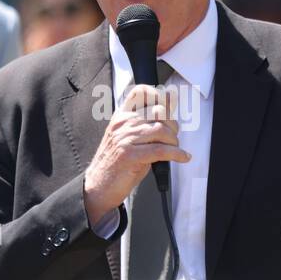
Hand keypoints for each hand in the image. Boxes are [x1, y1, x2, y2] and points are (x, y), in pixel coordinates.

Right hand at [83, 84, 190, 226]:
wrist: (98, 186)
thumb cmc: (116, 163)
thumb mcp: (129, 137)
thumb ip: (147, 122)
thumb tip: (170, 104)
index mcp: (121, 117)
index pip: (140, 93)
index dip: (159, 94)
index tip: (170, 104)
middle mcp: (123, 124)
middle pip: (158, 112)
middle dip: (173, 125)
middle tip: (173, 137)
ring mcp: (124, 139)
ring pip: (161, 130)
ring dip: (174, 141)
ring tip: (175, 149)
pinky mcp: (129, 155)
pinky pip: (161, 150)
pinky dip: (176, 154)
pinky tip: (181, 157)